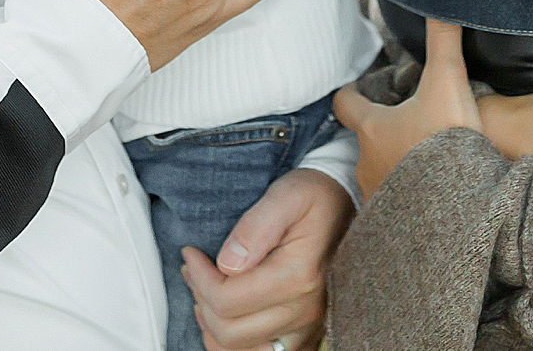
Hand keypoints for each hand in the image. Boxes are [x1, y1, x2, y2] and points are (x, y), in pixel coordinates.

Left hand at [181, 165, 351, 350]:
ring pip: (239, 348)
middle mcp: (304, 310)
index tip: (191, 253)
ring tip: (205, 290)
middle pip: (229, 330)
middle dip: (202, 299)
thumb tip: (227, 263)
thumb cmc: (312, 196)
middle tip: (194, 269)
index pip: (228, 300)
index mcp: (298, 277)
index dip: (199, 278)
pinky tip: (222, 315)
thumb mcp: (286, 195)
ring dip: (212, 323)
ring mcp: (305, 326)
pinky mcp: (303, 333)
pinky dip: (231, 342)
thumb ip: (255, 227)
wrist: (341, 204)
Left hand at [332, 19, 483, 200]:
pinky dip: (407, 200)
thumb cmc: (447, 141)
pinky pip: (395, 209)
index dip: (349, 93)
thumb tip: (441, 2)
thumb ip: (442, 40)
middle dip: (381, 132)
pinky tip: (429, 196)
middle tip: (404, 123)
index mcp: (372, 128)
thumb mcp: (448, 81)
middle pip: (365, 141)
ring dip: (395, 166)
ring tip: (422, 161)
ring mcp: (379, 196)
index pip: (345, 104)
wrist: (462, 206)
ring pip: (381, 174)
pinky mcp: (396, 226)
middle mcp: (367, 163)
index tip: (355, 88)